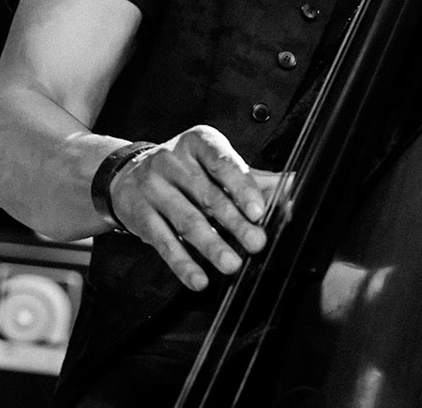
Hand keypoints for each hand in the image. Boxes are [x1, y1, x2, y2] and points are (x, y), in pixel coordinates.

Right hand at [107, 126, 281, 290]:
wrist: (127, 177)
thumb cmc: (184, 171)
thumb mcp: (215, 165)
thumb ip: (254, 178)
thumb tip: (295, 184)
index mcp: (198, 143)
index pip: (222, 163)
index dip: (242, 187)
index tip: (258, 209)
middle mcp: (173, 161)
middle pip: (208, 196)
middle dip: (234, 223)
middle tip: (256, 243)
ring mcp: (153, 188)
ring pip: (186, 220)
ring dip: (211, 245)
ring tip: (232, 264)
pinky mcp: (140, 215)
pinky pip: (163, 243)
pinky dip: (183, 264)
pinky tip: (199, 279)